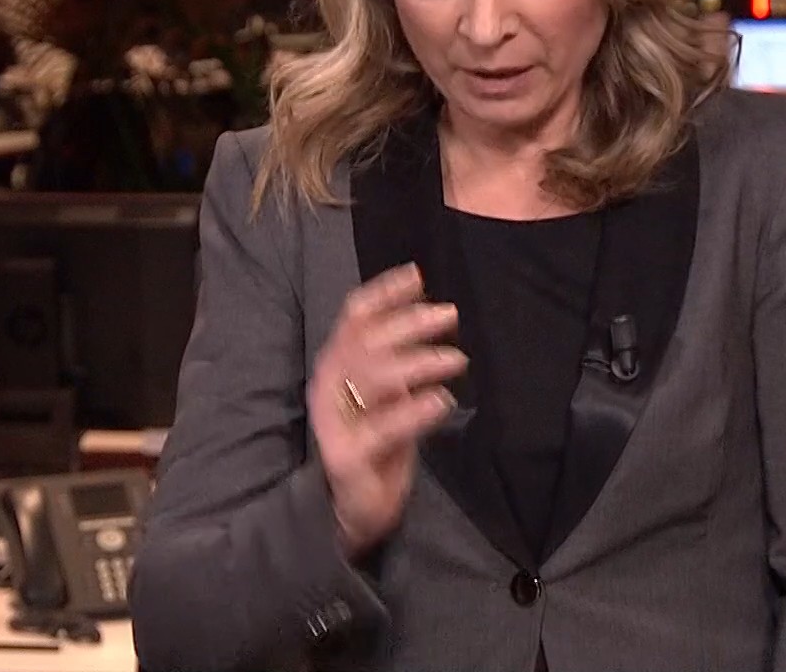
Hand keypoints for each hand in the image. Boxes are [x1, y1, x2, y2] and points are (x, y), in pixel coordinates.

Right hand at [308, 263, 465, 558]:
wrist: (346, 509)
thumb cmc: (374, 443)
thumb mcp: (385, 394)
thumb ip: (398, 358)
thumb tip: (429, 311)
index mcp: (336, 365)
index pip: (354, 316)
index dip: (384, 293)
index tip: (418, 275)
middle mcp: (329, 386)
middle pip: (367, 340)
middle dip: (409, 322)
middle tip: (449, 316)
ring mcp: (335, 421)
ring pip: (375, 377)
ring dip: (419, 363)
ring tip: (456, 360)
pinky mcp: (348, 454)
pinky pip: (385, 426)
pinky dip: (416, 410)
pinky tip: (442, 400)